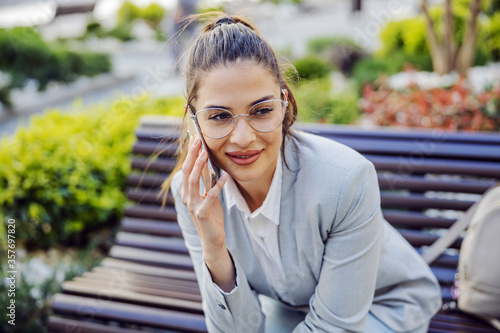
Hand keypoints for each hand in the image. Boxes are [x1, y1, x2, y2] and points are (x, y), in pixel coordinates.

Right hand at [181, 136, 228, 252]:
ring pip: (193, 181)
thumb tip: (206, 164)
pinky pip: (210, 196)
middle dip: (192, 155)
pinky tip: (225, 176)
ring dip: (199, 166)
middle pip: (187, 172)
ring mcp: (193, 206)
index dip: (190, 155)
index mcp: (187, 193)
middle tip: (197, 140)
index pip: (186, 170)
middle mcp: (186, 198)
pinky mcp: (202, 213)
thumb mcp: (208, 196)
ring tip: (205, 153)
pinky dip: (217, 185)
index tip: (194, 140)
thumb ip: (206, 182)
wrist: (212, 240)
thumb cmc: (211, 217)